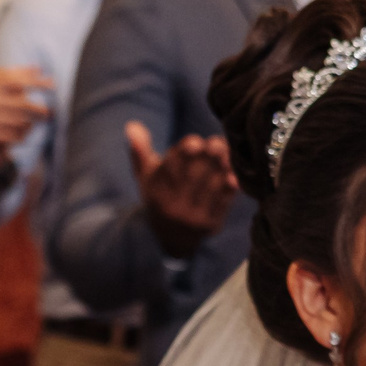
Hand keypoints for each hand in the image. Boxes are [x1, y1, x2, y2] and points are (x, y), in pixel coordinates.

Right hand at [0, 62, 50, 152]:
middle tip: (50, 113)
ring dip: (30, 124)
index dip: (39, 82)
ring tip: (34, 124)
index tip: (52, 84)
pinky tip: (21, 135)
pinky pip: (13, 137)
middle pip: (25, 105)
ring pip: (21, 122)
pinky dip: (20, 136)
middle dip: (40, 110)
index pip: (20, 80)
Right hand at [125, 122, 236, 257]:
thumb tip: (132, 125)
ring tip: (228, 154)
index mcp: (156, 191)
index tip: (195, 142)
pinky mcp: (209, 225)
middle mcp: (172, 206)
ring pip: (210, 186)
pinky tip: (233, 175)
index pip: (170, 167)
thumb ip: (139, 151)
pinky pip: (222, 203)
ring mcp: (192, 217)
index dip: (184, 154)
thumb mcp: (146, 177)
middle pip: (193, 175)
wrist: (171, 239)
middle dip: (207, 156)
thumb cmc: (159, 197)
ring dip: (221, 167)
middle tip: (217, 143)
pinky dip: (229, 187)